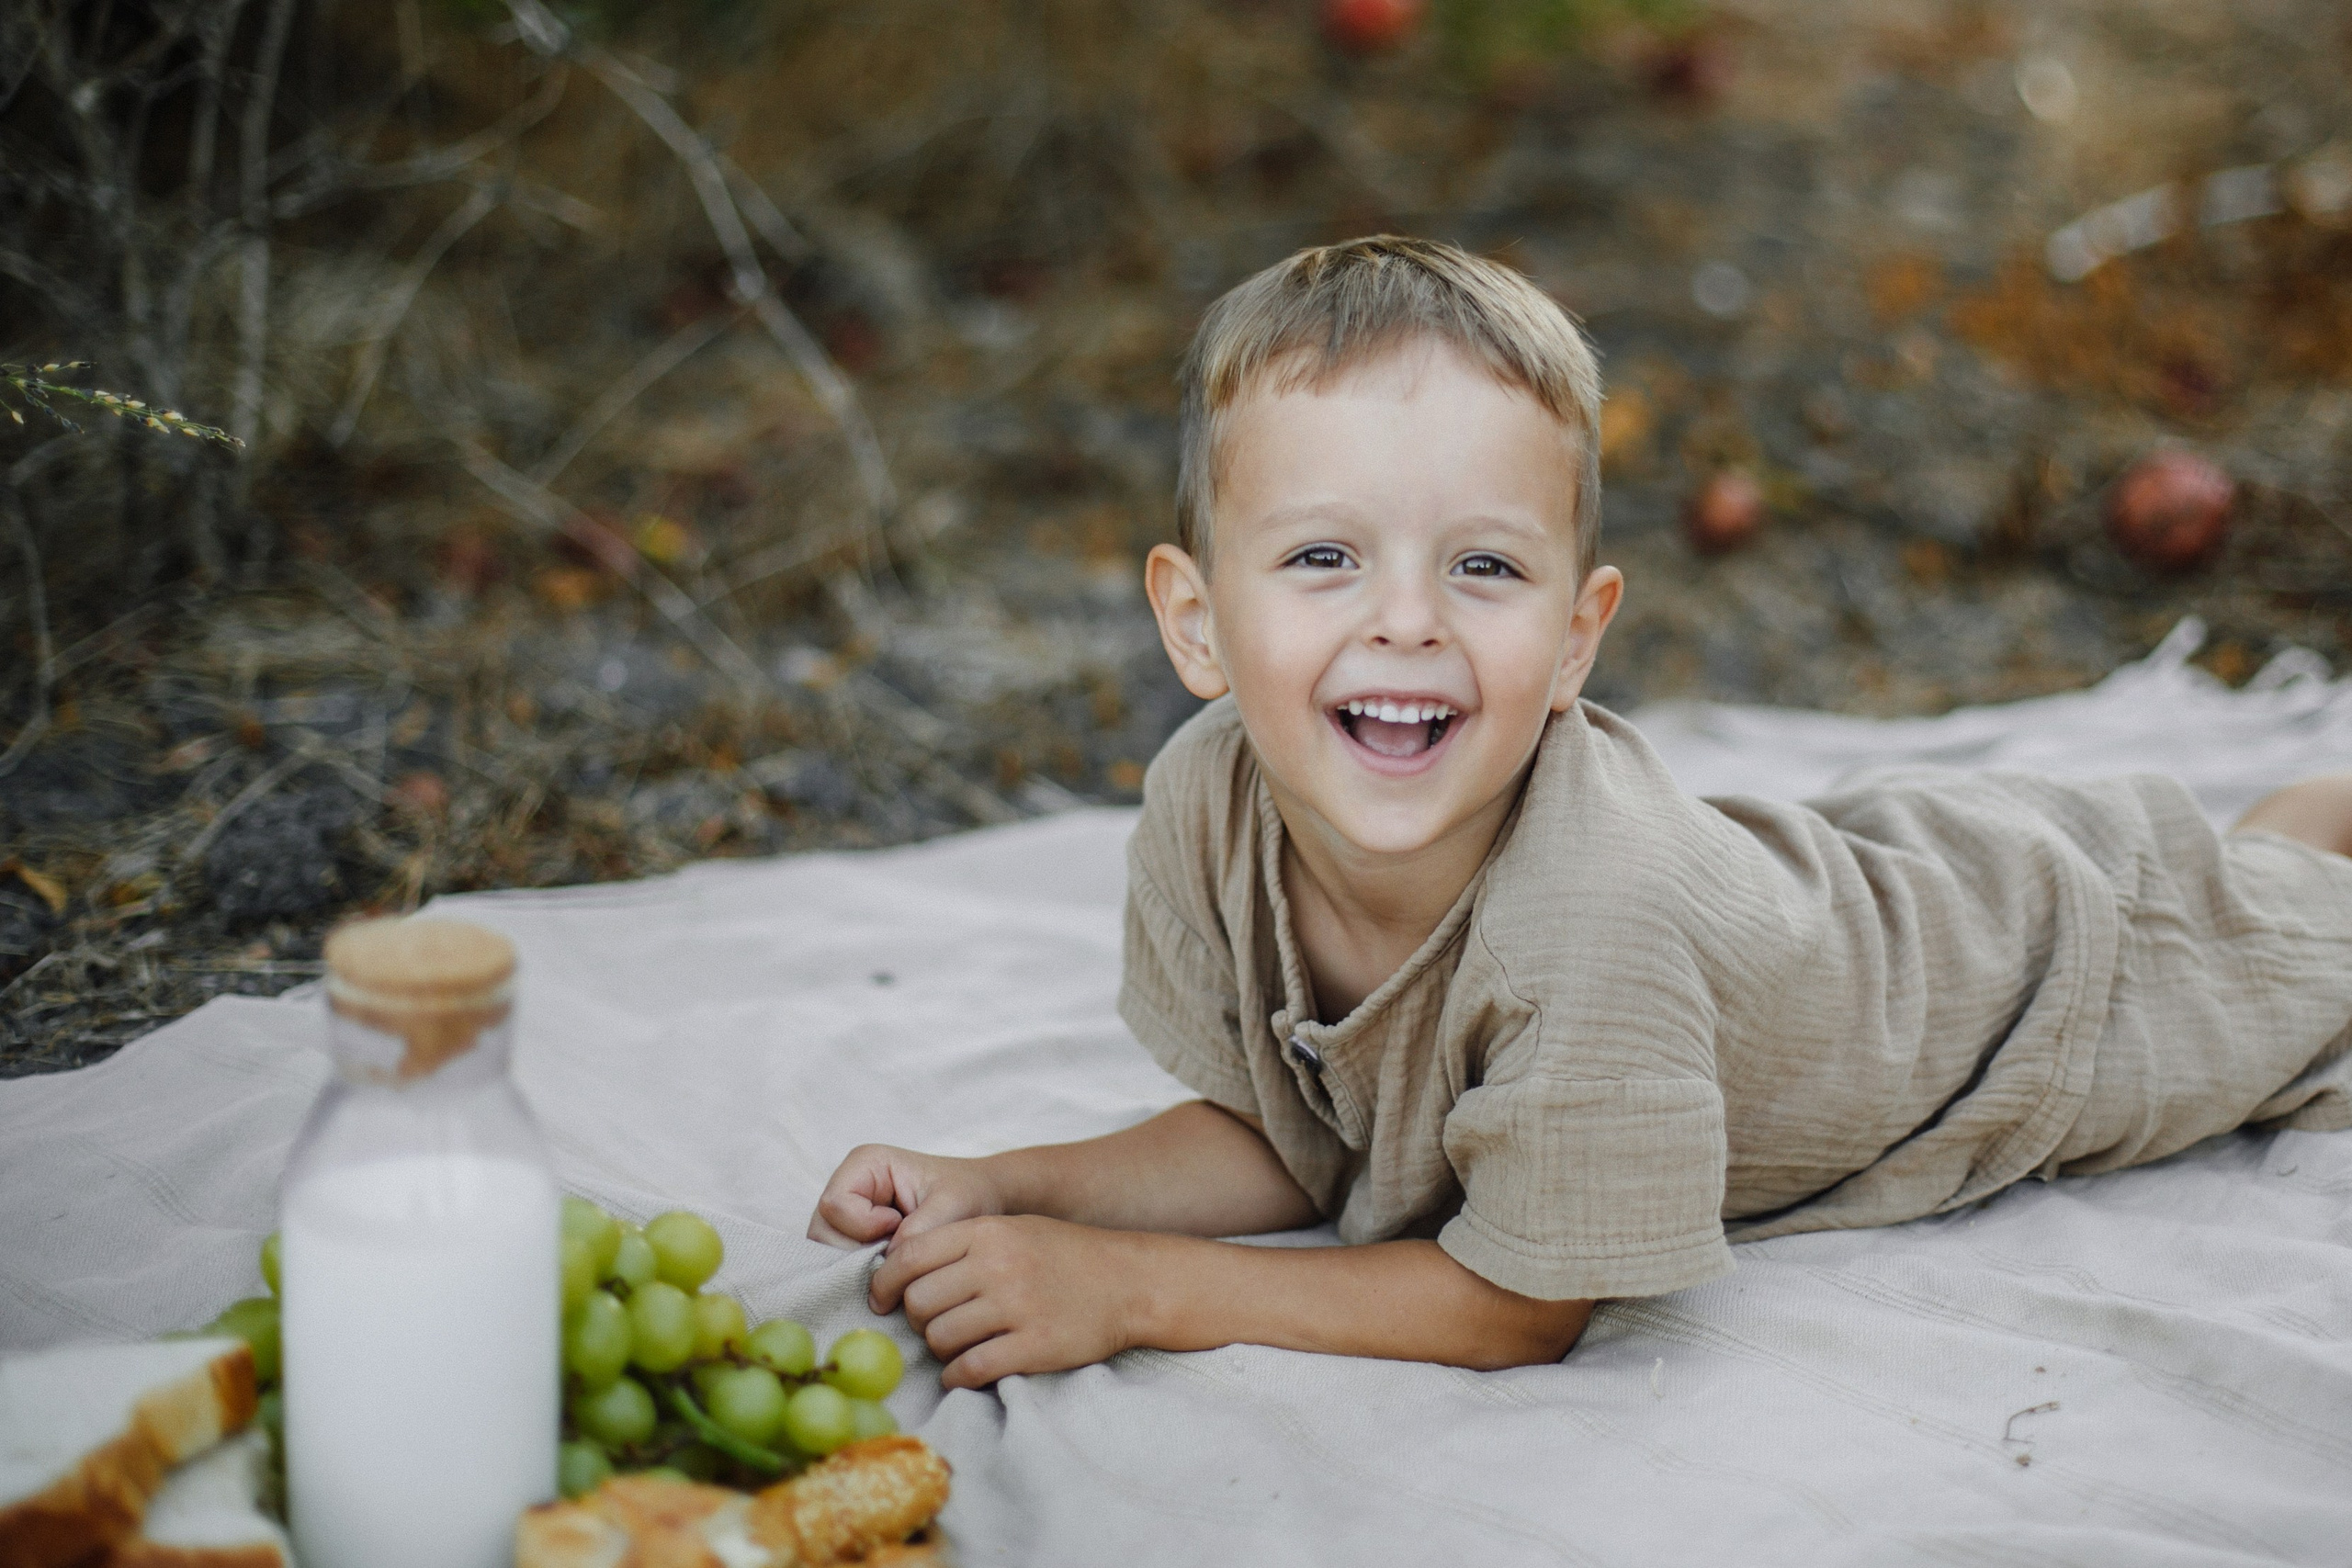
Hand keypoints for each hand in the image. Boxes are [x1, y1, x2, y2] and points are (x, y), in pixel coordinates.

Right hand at [807, 1145, 1001, 1249]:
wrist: (981, 1201)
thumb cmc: (968, 1194)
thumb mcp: (951, 1207)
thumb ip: (919, 1232)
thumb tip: (887, 1265)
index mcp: (865, 1164)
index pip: (835, 1205)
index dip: (864, 1225)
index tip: (900, 1223)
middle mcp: (848, 1186)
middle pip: (823, 1233)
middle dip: (860, 1252)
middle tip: (900, 1250)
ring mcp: (847, 1215)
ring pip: (828, 1254)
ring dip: (862, 1266)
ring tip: (900, 1257)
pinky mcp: (853, 1238)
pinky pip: (840, 1265)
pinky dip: (865, 1273)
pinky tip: (894, 1267)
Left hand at [868, 1215, 1154, 1388]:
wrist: (1130, 1281)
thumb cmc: (1064, 1256)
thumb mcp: (1013, 1229)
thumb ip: (962, 1245)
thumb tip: (901, 1274)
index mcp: (988, 1231)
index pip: (909, 1256)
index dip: (884, 1284)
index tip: (882, 1301)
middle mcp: (997, 1266)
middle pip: (919, 1302)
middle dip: (918, 1320)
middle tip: (933, 1325)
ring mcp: (1016, 1307)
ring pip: (940, 1338)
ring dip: (940, 1349)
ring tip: (958, 1345)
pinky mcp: (1033, 1346)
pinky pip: (970, 1369)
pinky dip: (958, 1376)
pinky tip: (965, 1371)